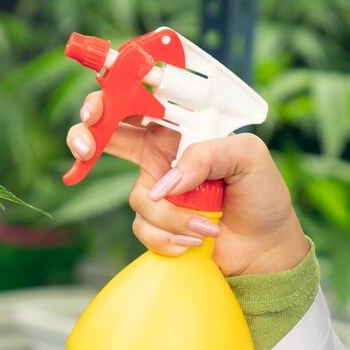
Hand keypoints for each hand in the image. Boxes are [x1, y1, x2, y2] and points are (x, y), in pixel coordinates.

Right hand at [66, 91, 309, 275]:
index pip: (138, 104)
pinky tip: (197, 240)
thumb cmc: (261, 195)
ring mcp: (155, 190)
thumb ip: (207, 154)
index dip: (110, 101)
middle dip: (86, 138)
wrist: (264, 248)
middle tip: (85, 149)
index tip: (97, 111)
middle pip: (106, 137)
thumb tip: (167, 181)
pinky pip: (143, 228)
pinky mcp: (154, 224)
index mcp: (180, 129)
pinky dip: (171, 237)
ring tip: (208, 226)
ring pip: (139, 197)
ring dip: (173, 216)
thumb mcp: (248, 156)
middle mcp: (161, 156)